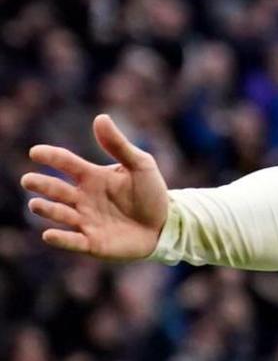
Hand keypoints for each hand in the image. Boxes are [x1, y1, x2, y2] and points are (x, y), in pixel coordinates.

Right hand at [20, 114, 169, 260]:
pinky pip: (73, 241)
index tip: (35, 152)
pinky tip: (49, 234)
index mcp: (92, 176)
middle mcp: (83, 198)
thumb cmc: (151, 193)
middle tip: (29, 180)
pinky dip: (60, 239)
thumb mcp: (141, 165)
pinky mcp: (92, 243)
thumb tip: (101, 118)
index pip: (66, 163)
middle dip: (41, 185)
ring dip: (47, 210)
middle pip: (56, 189)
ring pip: (60, 214)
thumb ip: (119, 145)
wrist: (166, 226)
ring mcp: (85, 220)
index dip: (51, 157)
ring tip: (36, 204)